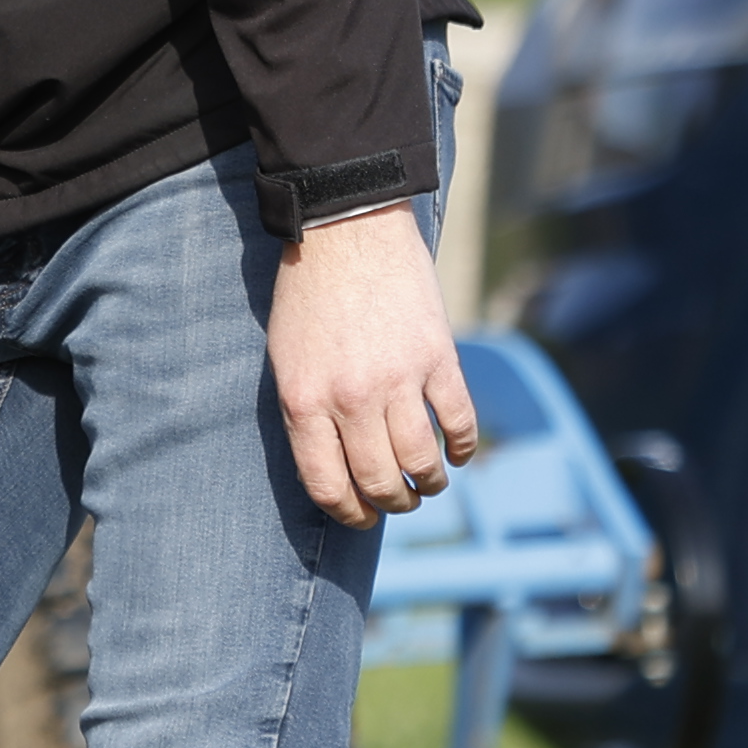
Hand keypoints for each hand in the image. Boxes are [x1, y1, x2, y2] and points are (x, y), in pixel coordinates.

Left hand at [270, 206, 479, 529]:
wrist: (345, 230)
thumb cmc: (307, 295)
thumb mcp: (284, 358)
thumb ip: (306, 411)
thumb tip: (334, 464)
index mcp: (303, 402)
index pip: (327, 485)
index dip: (348, 513)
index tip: (361, 517)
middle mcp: (350, 399)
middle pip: (379, 480)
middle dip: (391, 503)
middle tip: (398, 502)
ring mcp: (398, 380)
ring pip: (422, 460)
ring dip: (428, 482)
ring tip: (428, 482)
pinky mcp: (438, 358)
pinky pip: (459, 421)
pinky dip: (462, 447)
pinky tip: (457, 453)